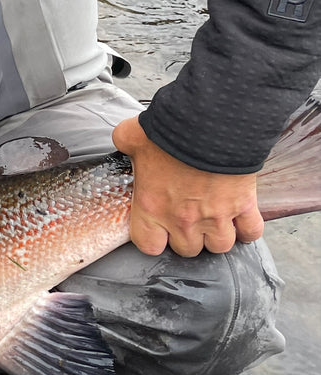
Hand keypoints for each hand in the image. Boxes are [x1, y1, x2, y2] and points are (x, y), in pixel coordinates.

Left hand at [112, 116, 262, 255]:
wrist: (210, 125)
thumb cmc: (170, 132)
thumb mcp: (132, 136)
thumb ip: (125, 144)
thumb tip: (124, 140)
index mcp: (152, 207)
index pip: (149, 245)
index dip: (153, 238)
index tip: (157, 228)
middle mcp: (183, 219)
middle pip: (187, 249)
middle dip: (186, 237)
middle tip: (187, 220)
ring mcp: (216, 216)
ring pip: (219, 246)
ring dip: (216, 236)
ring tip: (213, 222)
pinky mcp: (243, 206)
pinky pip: (251, 232)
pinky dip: (247, 229)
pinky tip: (240, 220)